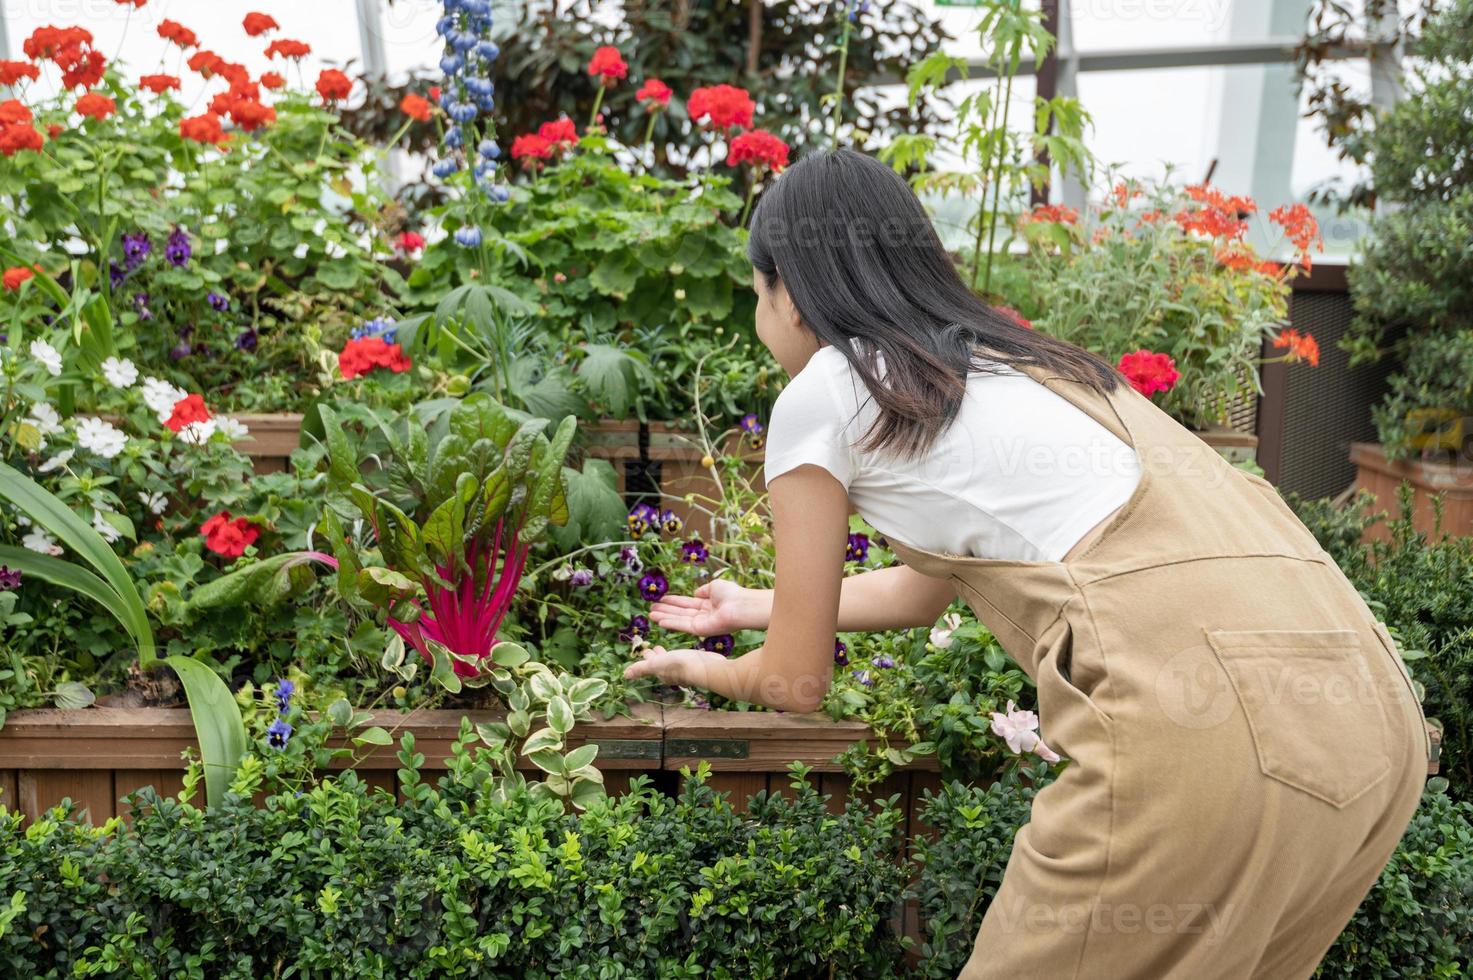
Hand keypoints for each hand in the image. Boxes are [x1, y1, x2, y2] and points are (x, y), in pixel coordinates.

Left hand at [622, 644, 730, 687]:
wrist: (705, 667)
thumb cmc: (679, 665)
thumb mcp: (656, 664)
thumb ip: (641, 668)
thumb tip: (625, 676)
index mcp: (661, 673)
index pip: (650, 665)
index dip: (646, 658)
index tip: (644, 650)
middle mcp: (672, 673)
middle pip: (660, 663)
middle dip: (655, 656)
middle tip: (653, 647)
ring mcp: (684, 669)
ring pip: (672, 661)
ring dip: (666, 655)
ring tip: (664, 647)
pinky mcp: (695, 664)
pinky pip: (683, 659)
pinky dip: (679, 654)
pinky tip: (683, 651)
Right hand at [648, 579, 768, 635]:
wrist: (740, 606)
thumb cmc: (731, 594)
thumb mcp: (715, 586)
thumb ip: (704, 590)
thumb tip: (695, 592)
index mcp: (707, 604)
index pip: (686, 603)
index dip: (673, 601)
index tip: (661, 599)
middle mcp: (702, 615)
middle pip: (680, 612)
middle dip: (665, 610)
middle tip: (651, 608)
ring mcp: (701, 623)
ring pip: (678, 619)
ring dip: (664, 617)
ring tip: (650, 614)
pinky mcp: (700, 630)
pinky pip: (682, 626)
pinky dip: (671, 623)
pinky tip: (660, 621)